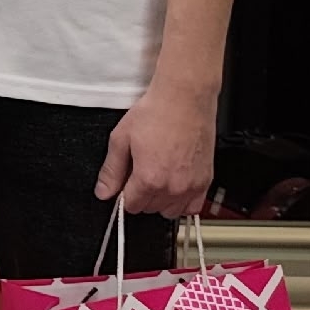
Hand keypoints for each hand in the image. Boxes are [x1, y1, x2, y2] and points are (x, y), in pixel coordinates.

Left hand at [96, 80, 216, 217]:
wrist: (185, 98)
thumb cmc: (156, 112)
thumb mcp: (121, 138)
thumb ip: (111, 170)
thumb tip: (103, 192)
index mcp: (149, 178)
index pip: (131, 206)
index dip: (124, 194)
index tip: (125, 182)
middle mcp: (172, 187)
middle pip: (150, 209)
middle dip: (141, 196)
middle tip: (140, 173)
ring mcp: (192, 185)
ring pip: (170, 211)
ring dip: (161, 201)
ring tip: (157, 178)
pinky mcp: (206, 180)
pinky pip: (193, 207)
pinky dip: (183, 202)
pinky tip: (175, 186)